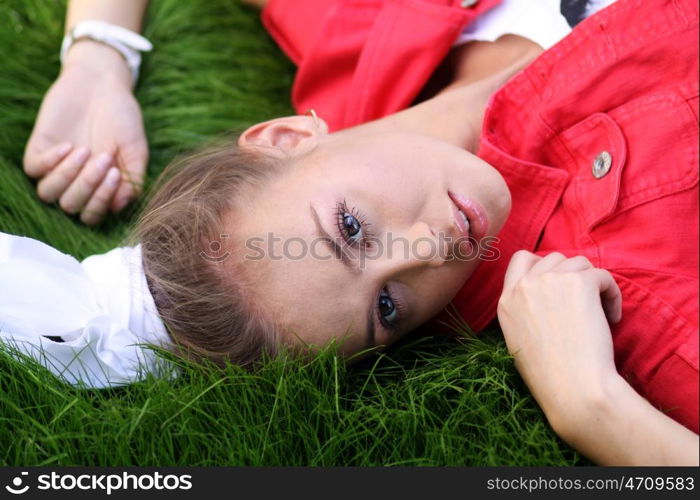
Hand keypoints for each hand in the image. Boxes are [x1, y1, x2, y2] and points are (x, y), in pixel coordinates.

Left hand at [23, 40, 147, 224]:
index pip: (92, 215)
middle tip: (104, 158)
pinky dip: (51, 162)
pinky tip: (68, 146)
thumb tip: (119, 207)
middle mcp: (76, 182)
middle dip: (88, 185)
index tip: (116, 174)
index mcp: (100, 188)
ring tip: (85, 150)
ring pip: (48, 194)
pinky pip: (34, 170)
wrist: (102, 83)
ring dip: (68, 176)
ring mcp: (56, 167)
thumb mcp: (136, 150)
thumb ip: (133, 180)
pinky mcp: (39, 149)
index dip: (101, 202)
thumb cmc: (123, 118)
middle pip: (70, 206)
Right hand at [496, 251, 622, 437]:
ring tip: (600, 311)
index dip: (543, 266)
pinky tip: (613, 317)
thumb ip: (524, 310)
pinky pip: (603, 275)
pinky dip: (612, 294)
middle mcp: (524, 285)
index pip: (521, 260)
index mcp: (506, 301)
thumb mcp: (519, 339)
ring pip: (580, 263)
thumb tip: (548, 295)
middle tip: (584, 302)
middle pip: (553, 258)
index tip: (560, 286)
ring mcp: (550, 281)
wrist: (573, 388)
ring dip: (592, 283)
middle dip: (572, 275)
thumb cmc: (550, 376)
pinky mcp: (579, 283)